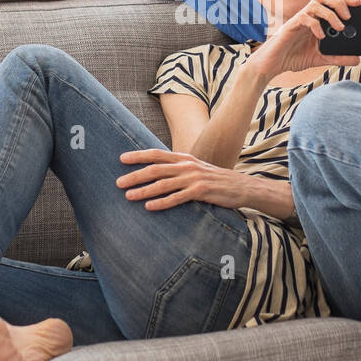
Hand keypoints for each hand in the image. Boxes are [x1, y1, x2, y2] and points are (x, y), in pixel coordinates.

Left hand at [116, 149, 254, 210]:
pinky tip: (149, 207)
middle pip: (155, 169)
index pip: (157, 154)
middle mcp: (187, 165)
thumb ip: (179, 169)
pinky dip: (162, 202)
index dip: (138, 156)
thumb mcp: (197, 169)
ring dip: (144, 190)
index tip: (121, 158)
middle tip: (118, 182)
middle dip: (135, 175)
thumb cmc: (216, 180)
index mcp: (185, 158)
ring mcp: (194, 178)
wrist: (242, 187)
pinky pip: (177, 198)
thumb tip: (159, 172)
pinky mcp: (201, 191)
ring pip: (163, 184)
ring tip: (129, 196)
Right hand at [247, 0, 360, 76]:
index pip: (332, 2)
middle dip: (339, 1)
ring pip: (316, 4)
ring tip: (340, 27)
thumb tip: (357, 59)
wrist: (273, 65)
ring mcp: (299, 19)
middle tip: (349, 16)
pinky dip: (315, 25)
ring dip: (331, 13)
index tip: (359, 2)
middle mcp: (308, 15)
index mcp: (316, 19)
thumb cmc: (293, 57)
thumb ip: (338, 58)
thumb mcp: (321, 58)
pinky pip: (304, 18)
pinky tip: (321, 36)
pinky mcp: (291, 26)